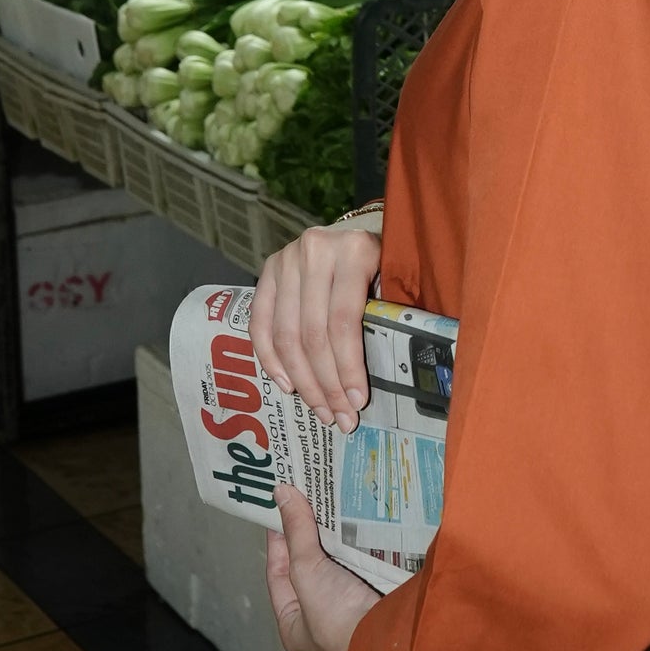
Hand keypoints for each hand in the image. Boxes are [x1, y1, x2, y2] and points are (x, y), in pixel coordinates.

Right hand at [251, 222, 381, 433]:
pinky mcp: (266, 270)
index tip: (357, 401)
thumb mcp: (389, 278)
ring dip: (302, 381)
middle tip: (338, 416)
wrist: (350, 234)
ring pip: (286, 335)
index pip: (344, 321)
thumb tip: (378, 379)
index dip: (348, 367)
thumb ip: (383, 315)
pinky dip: (271, 360)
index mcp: (353, 250)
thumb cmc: (377, 264)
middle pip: (313, 333)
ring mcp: (286, 259)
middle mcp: (315, 250)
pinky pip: (260, 324)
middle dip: (326, 383)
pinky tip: (288, 385)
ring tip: (319, 409)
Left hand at [266, 484, 377, 650]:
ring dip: (335, 534)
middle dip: (309, 533)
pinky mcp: (373, 589)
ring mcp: (347, 604)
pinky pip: (360, 559)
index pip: (277, 573)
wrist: (384, 629)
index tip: (281, 508)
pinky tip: (358, 518)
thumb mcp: (306, 571)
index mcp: (293, 623)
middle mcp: (319, 616)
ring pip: (336, 560)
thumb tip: (281, 493)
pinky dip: (358, 540)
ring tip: (332, 501)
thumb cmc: (336, 614)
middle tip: (308, 498)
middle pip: (308, 565)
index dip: (277, 539)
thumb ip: (295, 533)